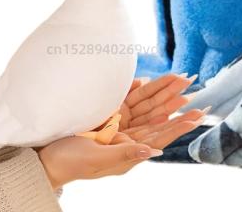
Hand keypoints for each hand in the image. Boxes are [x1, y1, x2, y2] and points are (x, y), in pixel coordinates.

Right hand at [39, 74, 203, 189]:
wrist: (44, 155)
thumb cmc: (69, 162)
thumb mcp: (97, 161)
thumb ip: (124, 155)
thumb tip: (152, 153)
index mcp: (128, 151)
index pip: (159, 136)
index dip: (178, 125)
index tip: (196, 115)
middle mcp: (127, 136)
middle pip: (156, 115)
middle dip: (174, 100)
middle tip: (193, 85)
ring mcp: (118, 123)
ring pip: (146, 104)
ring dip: (162, 91)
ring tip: (181, 78)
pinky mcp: (108, 112)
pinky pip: (129, 97)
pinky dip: (140, 88)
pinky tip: (151, 80)